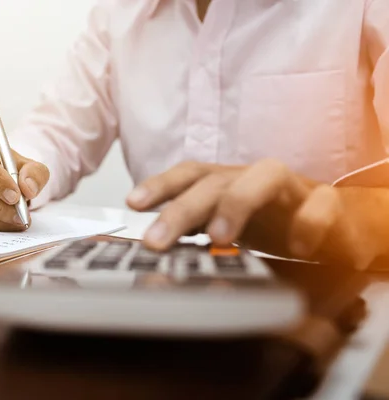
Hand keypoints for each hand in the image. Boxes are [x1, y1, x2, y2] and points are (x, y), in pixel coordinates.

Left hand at [126, 159, 356, 263]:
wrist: (335, 223)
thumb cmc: (274, 223)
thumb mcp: (229, 227)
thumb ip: (198, 231)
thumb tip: (156, 249)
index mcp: (227, 184)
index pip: (189, 175)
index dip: (161, 185)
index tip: (133, 203)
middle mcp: (254, 180)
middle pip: (216, 182)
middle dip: (183, 208)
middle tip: (156, 240)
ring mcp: (293, 188)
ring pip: (267, 176)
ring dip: (238, 203)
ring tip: (219, 238)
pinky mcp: (329, 203)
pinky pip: (322, 204)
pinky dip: (309, 223)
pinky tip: (298, 249)